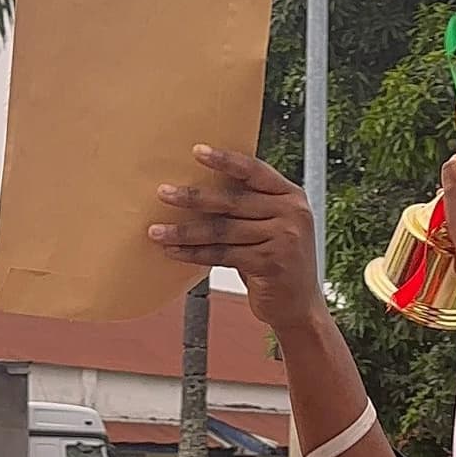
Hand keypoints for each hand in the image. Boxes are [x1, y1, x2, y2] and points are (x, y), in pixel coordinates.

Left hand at [152, 146, 320, 330]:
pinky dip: (194, 254)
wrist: (299, 305)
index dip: (225, 160)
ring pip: (223, 230)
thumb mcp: (273, 226)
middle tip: (162, 193)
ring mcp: (283, 239)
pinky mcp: (270, 264)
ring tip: (155, 230)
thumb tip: (200, 186)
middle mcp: (292, 214)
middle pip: (233, 201)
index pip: (255, 171)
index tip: (197, 151)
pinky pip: (222, 255)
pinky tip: (173, 251)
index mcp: (292, 196)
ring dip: (185, 231)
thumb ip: (251, 206)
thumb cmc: (276, 260)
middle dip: (194, 197)